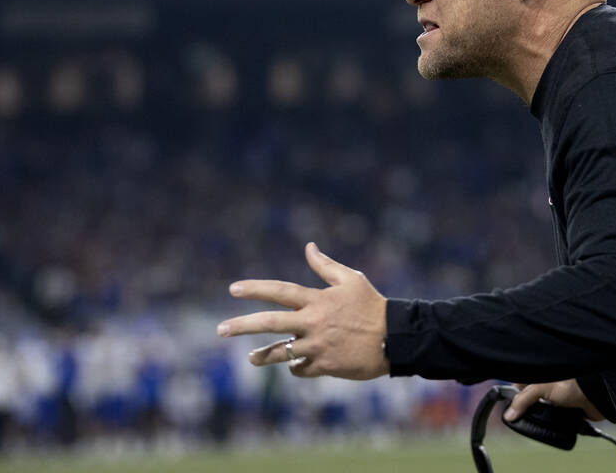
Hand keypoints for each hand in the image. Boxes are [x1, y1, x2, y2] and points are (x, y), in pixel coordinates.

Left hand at [218, 242, 389, 379]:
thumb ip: (325, 266)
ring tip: (251, 358)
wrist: (395, 338)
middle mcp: (313, 323)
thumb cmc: (372, 305)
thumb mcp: (351, 279)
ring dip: (262, 356)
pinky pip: (300, 369)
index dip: (255, 289)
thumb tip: (308, 247)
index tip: (233, 289)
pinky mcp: (325, 367)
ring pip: (280, 353)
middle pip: (270, 323)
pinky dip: (295, 366)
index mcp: (318, 300)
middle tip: (220, 329)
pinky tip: (294, 364)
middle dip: (242, 325)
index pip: (280, 291)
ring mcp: (317, 347)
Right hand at [504, 379, 604, 421]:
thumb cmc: (573, 384)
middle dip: (526, 412)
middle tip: (522, 418)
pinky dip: (551, 425)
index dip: (512, 398)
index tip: (508, 409)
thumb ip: (524, 399)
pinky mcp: (564, 412)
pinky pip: (552, 422)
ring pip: (540, 414)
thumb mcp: (542, 388)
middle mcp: (546, 387)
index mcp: (539, 377)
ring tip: (540, 421)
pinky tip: (551, 425)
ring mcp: (555, 401)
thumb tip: (508, 415)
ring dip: (539, 420)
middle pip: (528, 403)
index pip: (518, 387)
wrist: (597, 397)